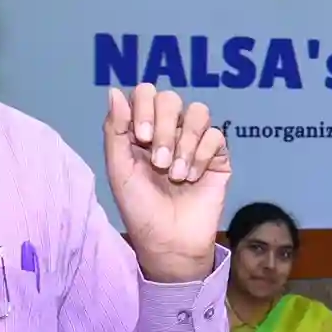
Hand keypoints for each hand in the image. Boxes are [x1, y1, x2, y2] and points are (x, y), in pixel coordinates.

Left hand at [103, 84, 231, 283]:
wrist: (169, 240)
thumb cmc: (140, 208)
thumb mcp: (119, 170)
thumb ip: (115, 130)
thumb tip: (114, 91)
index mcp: (142, 129)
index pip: (146, 93)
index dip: (144, 108)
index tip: (140, 138)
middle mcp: (168, 130)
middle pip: (171, 99)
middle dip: (164, 129)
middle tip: (159, 162)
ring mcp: (194, 141)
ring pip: (198, 112)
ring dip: (185, 143)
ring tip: (176, 174)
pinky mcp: (217, 155)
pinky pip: (215, 136)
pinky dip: (201, 156)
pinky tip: (193, 177)